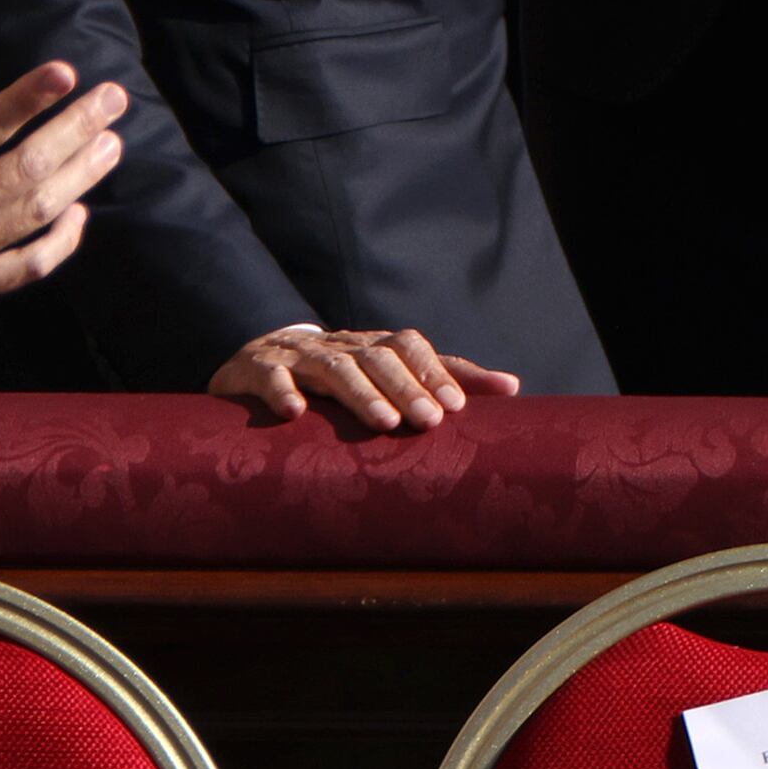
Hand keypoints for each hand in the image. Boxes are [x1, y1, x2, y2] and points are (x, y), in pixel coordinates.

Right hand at [0, 57, 124, 348]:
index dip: (29, 98)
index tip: (66, 72)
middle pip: (28, 167)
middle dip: (77, 129)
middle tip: (114, 99)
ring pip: (38, 212)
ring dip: (81, 175)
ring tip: (112, 145)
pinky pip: (27, 267)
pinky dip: (61, 242)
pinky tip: (80, 216)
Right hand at [210, 325, 518, 433]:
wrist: (255, 360)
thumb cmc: (334, 376)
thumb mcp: (386, 374)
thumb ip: (442, 378)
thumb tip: (512, 387)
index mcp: (372, 346)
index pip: (410, 348)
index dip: (433, 373)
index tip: (458, 406)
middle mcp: (339, 345)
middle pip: (377, 359)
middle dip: (405, 388)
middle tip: (428, 422)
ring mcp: (297, 355)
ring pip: (333, 368)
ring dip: (360, 394)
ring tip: (383, 423)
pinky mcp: (256, 368)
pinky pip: (269, 377)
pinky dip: (282, 391)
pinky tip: (294, 413)